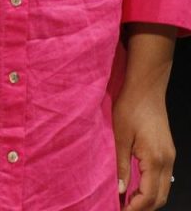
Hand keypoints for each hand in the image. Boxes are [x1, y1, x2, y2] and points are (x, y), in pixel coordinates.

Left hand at [114, 24, 176, 210]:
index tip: (118, 210)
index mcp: (154, 159)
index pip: (148, 196)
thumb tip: (118, 190)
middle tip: (122, 209)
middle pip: (159, 197)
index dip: (134, 208)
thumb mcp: (119, 137)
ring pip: (163, 189)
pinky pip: (163, 178)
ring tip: (126, 202)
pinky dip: (151, 188)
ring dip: (147, 199)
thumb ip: (119, 165)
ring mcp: (169, 156)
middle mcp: (167, 161)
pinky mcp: (166, 151)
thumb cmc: (130, 107)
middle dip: (142, 208)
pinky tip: (135, 187)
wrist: (146, 88)